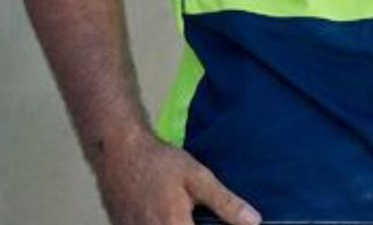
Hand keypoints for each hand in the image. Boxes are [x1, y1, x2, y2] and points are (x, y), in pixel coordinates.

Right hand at [93, 128, 262, 224]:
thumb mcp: (197, 177)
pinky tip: (169, 214)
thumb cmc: (159, 163)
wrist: (119, 154)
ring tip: (185, 212)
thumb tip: (254, 221)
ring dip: (180, 224)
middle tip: (199, 214)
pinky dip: (163, 223)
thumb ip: (225, 203)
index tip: (212, 220)